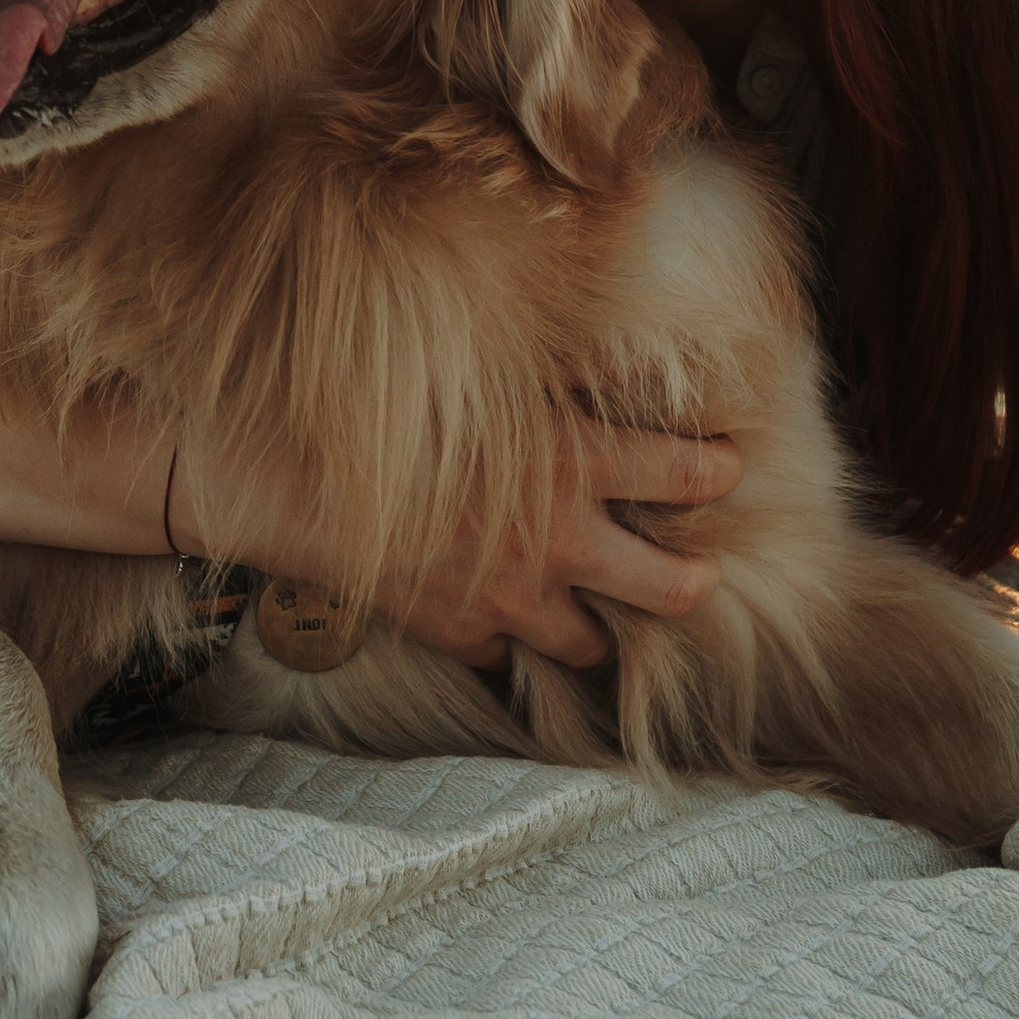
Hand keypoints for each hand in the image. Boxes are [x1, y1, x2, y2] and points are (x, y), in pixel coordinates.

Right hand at [176, 424, 741, 672]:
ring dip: (600, 626)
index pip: (684, 472)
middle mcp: (559, 539)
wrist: (287, 478)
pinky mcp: (458, 632)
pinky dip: (508, 640)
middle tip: (700, 574)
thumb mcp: (482, 374)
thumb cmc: (382, 405)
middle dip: (695, 583)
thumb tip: (605, 364)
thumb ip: (551, 382)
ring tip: (602, 611)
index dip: (718, 469)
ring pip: (592, 643)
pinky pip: (505, 654)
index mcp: (573, 461)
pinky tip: (503, 621)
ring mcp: (511, 598)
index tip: (730, 464)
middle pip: (673, 590)